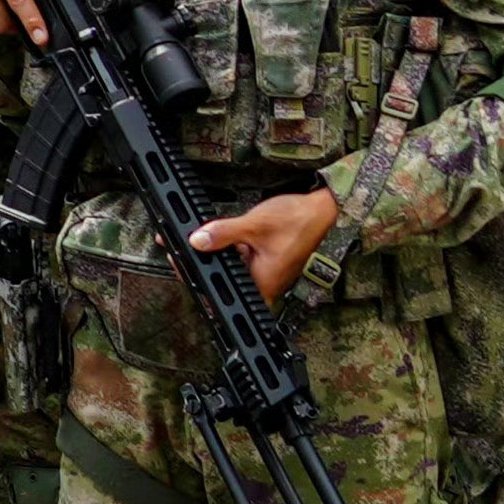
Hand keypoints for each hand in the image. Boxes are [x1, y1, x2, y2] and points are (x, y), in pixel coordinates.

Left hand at [190, 187, 337, 299]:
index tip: (183, 270)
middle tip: (180, 251)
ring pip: (232, 267)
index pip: (226, 294)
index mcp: (263, 283)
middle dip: (204, 264)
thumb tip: (197, 242)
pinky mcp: (266, 259)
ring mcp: (266, 271)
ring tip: (194, 240)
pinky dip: (227, 247)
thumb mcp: (254, 225)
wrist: (323, 209)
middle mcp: (265, 282)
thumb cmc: (298, 220)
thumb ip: (224, 234)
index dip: (203, 284)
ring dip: (214, 254)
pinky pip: (241, 258)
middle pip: (226, 280)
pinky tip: (214, 235)